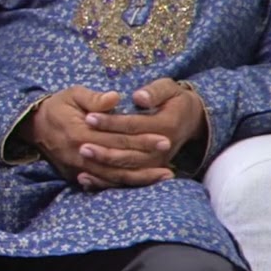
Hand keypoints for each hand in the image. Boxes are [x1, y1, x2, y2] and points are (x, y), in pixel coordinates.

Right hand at [28, 85, 174, 190]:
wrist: (34, 125)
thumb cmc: (57, 106)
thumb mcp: (73, 94)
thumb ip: (94, 98)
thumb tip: (115, 98)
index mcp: (80, 134)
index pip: (117, 139)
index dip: (142, 140)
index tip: (164, 138)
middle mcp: (80, 155)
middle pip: (119, 162)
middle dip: (147, 159)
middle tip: (171, 157)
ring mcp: (78, 169)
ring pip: (114, 178)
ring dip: (141, 178)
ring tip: (165, 175)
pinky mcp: (77, 176)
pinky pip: (104, 184)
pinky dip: (123, 184)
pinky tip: (141, 183)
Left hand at [83, 78, 206, 171]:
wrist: (190, 118)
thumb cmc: (174, 98)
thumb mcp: (168, 88)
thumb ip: (154, 92)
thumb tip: (139, 97)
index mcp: (166, 125)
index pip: (133, 125)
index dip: (110, 122)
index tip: (88, 117)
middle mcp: (164, 149)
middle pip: (129, 152)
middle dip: (103, 149)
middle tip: (80, 144)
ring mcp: (158, 162)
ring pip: (127, 170)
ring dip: (103, 166)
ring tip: (81, 158)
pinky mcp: (151, 170)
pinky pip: (127, 180)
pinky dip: (106, 182)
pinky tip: (85, 178)